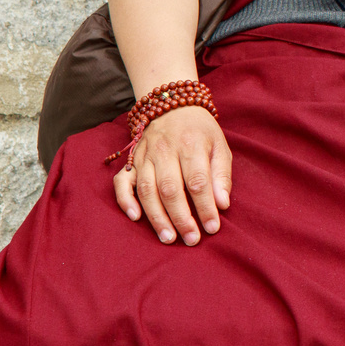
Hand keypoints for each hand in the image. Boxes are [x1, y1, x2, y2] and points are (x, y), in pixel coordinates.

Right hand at [113, 106, 232, 245]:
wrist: (173, 106)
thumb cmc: (201, 132)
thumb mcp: (220, 146)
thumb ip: (222, 176)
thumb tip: (223, 205)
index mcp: (191, 145)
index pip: (198, 182)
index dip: (205, 207)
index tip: (212, 228)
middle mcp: (165, 150)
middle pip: (170, 189)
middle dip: (181, 218)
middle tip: (191, 240)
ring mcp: (144, 156)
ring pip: (146, 190)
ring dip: (157, 217)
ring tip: (168, 238)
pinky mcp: (130, 161)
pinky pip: (121, 183)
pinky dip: (126, 201)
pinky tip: (136, 218)